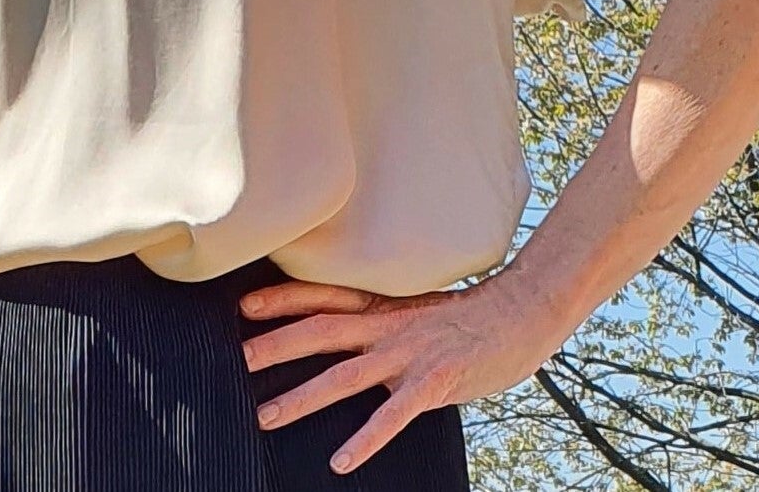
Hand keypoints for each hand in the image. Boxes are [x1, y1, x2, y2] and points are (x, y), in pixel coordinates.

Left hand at [238, 272, 564, 475]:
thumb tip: (348, 333)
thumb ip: (381, 321)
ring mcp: (408, 353)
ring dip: (302, 396)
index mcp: (382, 304)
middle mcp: (387, 324)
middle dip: (276, 345)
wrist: (519, 313)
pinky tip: (340, 461)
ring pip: (343, 375)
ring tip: (266, 415)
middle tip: (238, 359)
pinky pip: (392, 415)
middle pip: (320, 331)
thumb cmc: (467, 316)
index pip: (322, 296)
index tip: (243, 307)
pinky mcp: (432, 382)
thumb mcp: (415, 308)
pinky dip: (364, 438)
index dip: (281, 300)